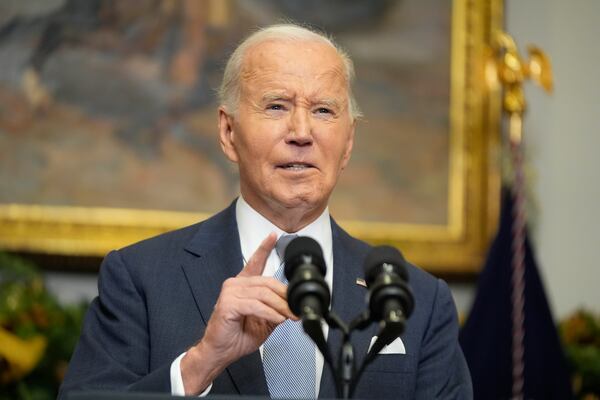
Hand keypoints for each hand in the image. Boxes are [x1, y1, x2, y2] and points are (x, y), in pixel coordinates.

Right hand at [180, 233, 295, 394]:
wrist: (219, 352)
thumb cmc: (237, 336)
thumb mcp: (263, 321)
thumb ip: (275, 310)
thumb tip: (292, 306)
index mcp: (243, 285)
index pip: (254, 262)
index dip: (264, 248)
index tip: (273, 236)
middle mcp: (235, 284)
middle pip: (267, 283)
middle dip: (285, 297)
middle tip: (297, 309)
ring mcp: (230, 293)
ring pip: (264, 295)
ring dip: (281, 307)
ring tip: (290, 316)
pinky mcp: (228, 304)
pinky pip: (256, 306)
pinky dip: (270, 313)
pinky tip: (278, 319)